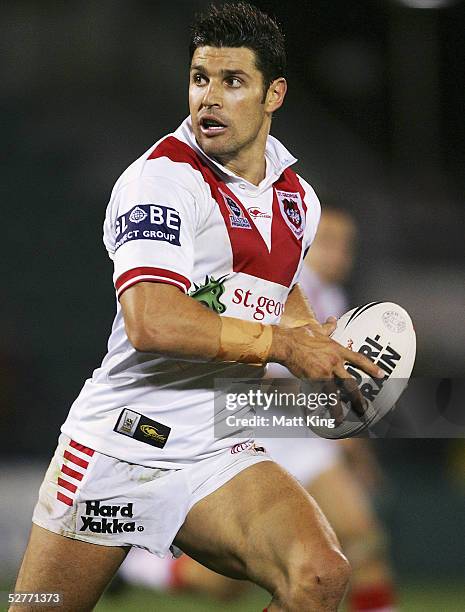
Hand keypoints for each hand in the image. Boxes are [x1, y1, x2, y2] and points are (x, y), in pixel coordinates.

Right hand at [270, 318, 384, 417]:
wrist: (286, 344)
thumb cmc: (300, 335)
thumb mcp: (317, 329)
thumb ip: (328, 327)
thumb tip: (333, 319)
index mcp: (337, 350)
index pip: (359, 359)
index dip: (371, 367)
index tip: (381, 375)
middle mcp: (334, 362)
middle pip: (350, 383)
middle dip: (358, 397)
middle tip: (364, 408)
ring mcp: (324, 372)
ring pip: (336, 393)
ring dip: (339, 407)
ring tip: (341, 418)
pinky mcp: (313, 379)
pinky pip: (319, 394)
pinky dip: (320, 404)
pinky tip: (320, 412)